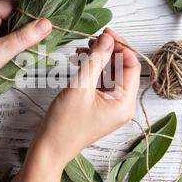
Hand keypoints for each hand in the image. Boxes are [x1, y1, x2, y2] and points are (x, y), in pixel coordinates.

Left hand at [0, 0, 51, 111]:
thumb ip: (23, 38)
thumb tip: (46, 23)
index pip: (14, 5)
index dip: (33, 13)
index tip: (51, 22)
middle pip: (14, 18)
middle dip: (30, 28)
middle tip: (50, 36)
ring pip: (11, 32)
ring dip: (24, 40)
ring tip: (42, 47)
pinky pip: (6, 43)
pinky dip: (16, 49)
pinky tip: (28, 56)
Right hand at [30, 28, 140, 168]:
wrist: (49, 148)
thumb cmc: (64, 124)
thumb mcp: (80, 87)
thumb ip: (96, 60)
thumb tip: (107, 38)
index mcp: (124, 103)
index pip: (132, 65)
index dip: (120, 46)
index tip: (104, 33)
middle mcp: (122, 105)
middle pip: (122, 68)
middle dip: (108, 51)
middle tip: (91, 40)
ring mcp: (111, 106)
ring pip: (110, 74)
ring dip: (98, 60)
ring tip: (81, 50)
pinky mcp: (99, 106)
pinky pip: (101, 82)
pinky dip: (92, 70)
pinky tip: (79, 61)